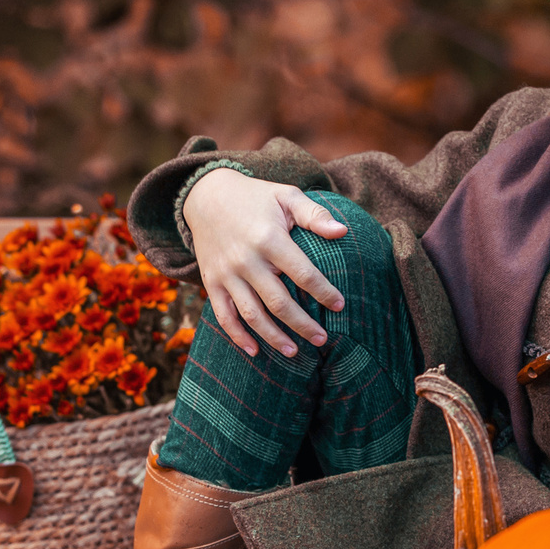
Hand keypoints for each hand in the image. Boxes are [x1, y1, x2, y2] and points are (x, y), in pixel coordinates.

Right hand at [183, 168, 349, 356]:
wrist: (206, 196)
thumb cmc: (255, 197)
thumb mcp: (286, 196)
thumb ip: (315, 215)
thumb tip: (343, 232)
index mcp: (269, 239)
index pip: (303, 274)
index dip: (324, 292)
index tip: (340, 305)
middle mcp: (247, 260)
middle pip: (279, 303)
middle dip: (303, 325)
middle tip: (323, 340)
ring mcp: (227, 274)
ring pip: (252, 315)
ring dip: (273, 337)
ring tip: (294, 352)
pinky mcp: (212, 282)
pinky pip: (224, 316)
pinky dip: (238, 337)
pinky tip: (255, 351)